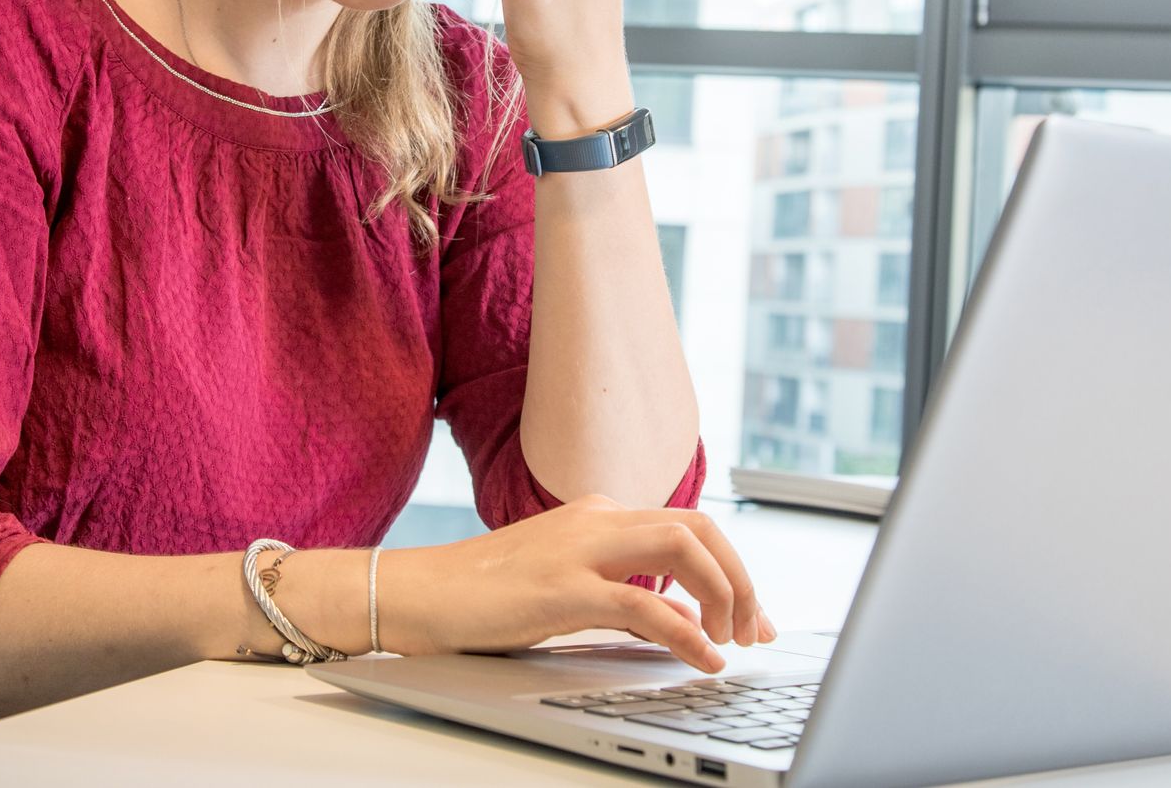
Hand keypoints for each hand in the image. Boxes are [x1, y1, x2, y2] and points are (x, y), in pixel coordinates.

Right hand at [384, 496, 779, 671]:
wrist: (416, 592)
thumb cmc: (483, 595)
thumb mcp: (567, 587)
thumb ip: (624, 593)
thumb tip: (680, 616)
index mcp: (599, 514)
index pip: (689, 525)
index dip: (733, 569)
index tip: (752, 616)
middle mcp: (596, 518)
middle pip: (699, 526)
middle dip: (741, 578)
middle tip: (754, 629)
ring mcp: (578, 548)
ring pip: (682, 546)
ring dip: (724, 593)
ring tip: (732, 640)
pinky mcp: (560, 587)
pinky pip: (642, 602)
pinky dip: (685, 629)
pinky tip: (703, 656)